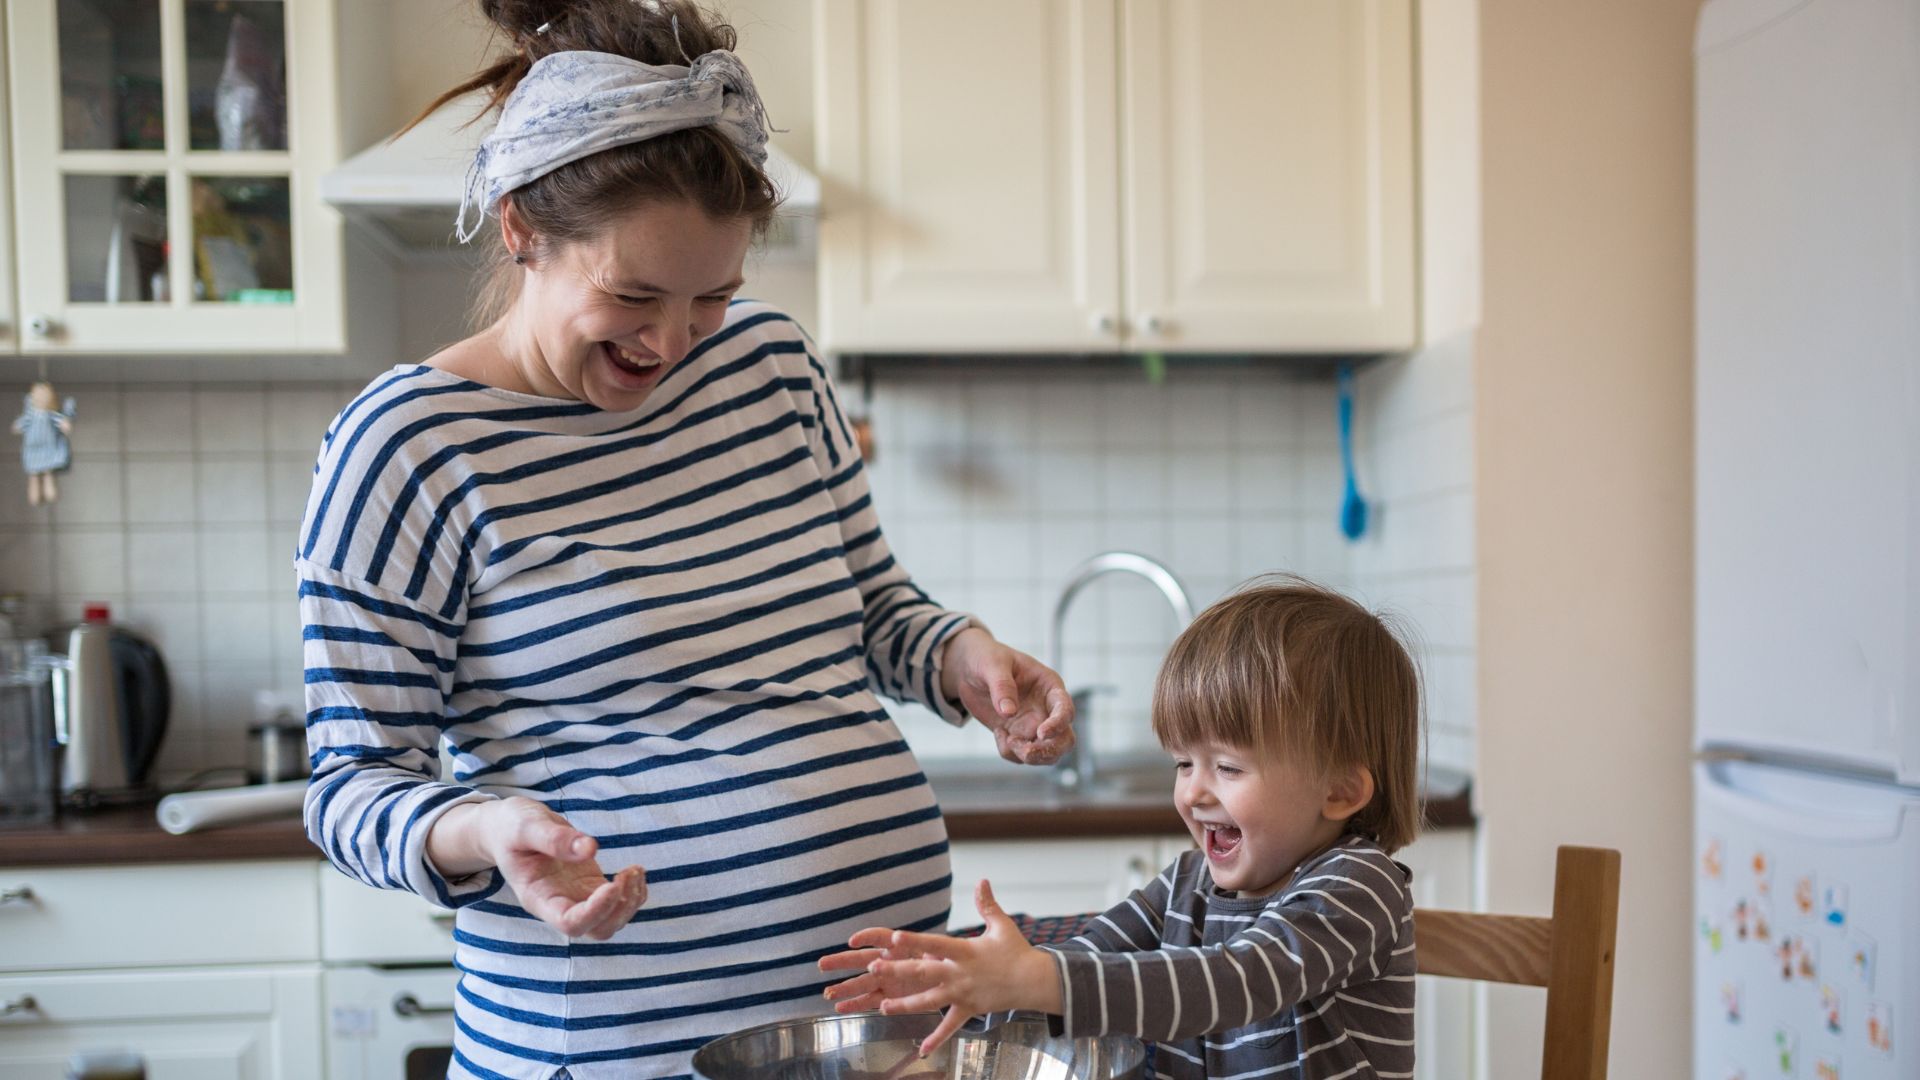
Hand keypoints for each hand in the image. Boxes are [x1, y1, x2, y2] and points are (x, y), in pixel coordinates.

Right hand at [466, 797, 646, 939]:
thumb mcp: (525, 826)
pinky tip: (635, 870)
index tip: (612, 883)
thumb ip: (553, 838)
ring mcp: (577, 898)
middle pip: (597, 930)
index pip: (570, 923)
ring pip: (612, 921)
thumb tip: (590, 849)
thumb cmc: (511, 828)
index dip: (596, 910)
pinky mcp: (590, 887)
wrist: (508, 829)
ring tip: (635, 870)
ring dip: (631, 900)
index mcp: (538, 898)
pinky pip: (619, 903)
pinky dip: (634, 891)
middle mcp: (559, 905)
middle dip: (620, 908)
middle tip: (627, 874)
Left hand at [818, 881, 1061, 1055]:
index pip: (935, 944)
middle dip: (898, 971)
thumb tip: (982, 880)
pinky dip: (936, 1039)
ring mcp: (963, 994)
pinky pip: (950, 1026)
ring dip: (906, 1005)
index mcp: (965, 951)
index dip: (915, 941)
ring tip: (883, 1007)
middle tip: (873, 969)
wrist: (1034, 981)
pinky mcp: (968, 1009)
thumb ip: (986, 904)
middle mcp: (960, 974)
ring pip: (930, 1001)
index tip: (894, 938)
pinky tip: (921, 1049)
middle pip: (924, 973)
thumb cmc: (1016, 951)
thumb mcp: (1002, 925)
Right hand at [818, 932, 931, 1015]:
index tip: (853, 941)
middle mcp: (888, 960)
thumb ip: (930, 950)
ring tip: (827, 993)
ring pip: (861, 982)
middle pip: (862, 959)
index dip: (867, 937)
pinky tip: (840, 1007)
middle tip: (822, 964)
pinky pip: (868, 1000)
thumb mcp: (939, 951)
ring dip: (844, 988)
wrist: (947, 978)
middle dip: (842, 962)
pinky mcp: (888, 996)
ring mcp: (886, 979)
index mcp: (899, 945)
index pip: (880, 937)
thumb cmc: (942, 960)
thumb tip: (927, 948)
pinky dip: (855, 1004)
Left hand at [939, 629, 1074, 764]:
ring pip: (1047, 753)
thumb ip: (1002, 685)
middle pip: (1064, 739)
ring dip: (1030, 756)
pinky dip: (1010, 752)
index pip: (1065, 709)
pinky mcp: (1018, 735)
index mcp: (1049, 686)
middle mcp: (1046, 709)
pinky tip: (998, 733)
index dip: (1058, 724)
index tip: (1041, 733)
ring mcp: (1033, 724)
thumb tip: (1008, 712)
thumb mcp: (992, 664)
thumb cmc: (987, 658)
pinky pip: (1021, 755)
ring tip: (1005, 740)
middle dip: (1049, 751)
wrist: (969, 669)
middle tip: (1025, 752)